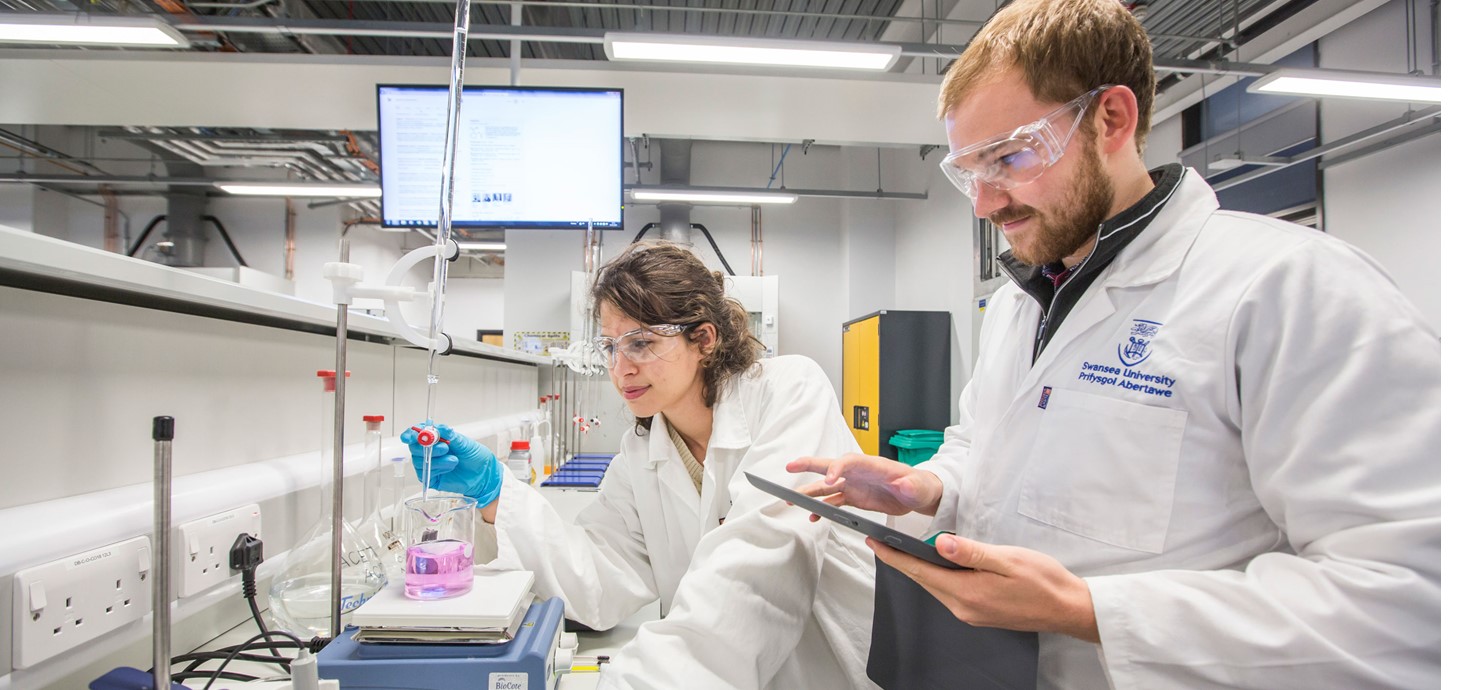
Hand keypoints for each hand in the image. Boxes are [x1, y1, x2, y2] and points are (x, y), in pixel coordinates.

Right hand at [400, 422, 502, 508]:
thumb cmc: (475, 457)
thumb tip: (440, 427)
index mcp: (436, 438)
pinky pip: (426, 472)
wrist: (484, 475)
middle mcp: (429, 451)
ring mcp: (429, 465)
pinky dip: (438, 468)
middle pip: (414, 447)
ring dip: (437, 459)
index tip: (411, 436)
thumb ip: (451, 436)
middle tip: (445, 447)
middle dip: (427, 446)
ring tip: (454, 459)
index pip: (416, 434)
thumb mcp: (465, 443)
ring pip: (420, 460)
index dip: (411, 434)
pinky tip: (450, 466)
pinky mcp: (431, 478)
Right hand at [786, 453, 943, 518]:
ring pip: (826, 487)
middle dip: (809, 465)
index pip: (849, 461)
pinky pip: (833, 502)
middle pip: (829, 466)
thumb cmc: (919, 485)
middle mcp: (858, 473)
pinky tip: (813, 516)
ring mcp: (854, 485)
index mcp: (871, 465)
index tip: (828, 480)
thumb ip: (911, 485)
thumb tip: (903, 483)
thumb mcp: (919, 486)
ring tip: (792, 500)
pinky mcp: (854, 497)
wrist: (918, 494)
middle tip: (790, 466)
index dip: (836, 468)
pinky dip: (822, 509)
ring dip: (809, 492)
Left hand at [868, 534, 1099, 642]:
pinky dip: (936, 577)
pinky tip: (936, 564)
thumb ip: (972, 553)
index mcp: (967, 592)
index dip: (894, 556)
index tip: (874, 543)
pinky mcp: (979, 613)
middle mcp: (963, 607)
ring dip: (918, 569)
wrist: (1068, 608)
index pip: (920, 571)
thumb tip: (939, 544)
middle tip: (880, 542)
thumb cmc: (1043, 581)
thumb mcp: (1008, 559)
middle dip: (900, 560)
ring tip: (901, 549)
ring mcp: (970, 613)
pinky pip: (948, 592)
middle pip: (923, 580)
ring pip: (935, 586)